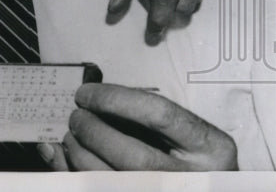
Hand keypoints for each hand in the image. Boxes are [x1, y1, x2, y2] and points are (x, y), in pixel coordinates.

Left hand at [37, 83, 237, 170]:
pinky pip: (98, 190)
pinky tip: (65, 159)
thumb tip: (88, 100)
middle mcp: (196, 180)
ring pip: (113, 181)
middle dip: (94, 133)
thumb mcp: (184, 134)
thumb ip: (143, 117)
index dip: (115, 99)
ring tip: (71, 138)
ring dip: (80, 156)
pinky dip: (74, 174)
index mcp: (211, 148)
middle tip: (75, 118)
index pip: (158, 114)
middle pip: (134, 156)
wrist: (201, 186)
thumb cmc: (189, 156)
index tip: (85, 93)